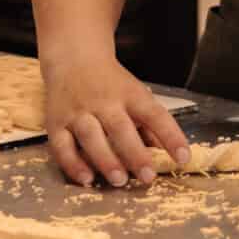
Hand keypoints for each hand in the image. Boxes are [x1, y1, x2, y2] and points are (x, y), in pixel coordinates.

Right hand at [40, 49, 190, 187]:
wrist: (74, 58)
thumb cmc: (111, 83)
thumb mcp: (136, 96)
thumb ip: (150, 125)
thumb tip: (168, 154)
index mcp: (131, 95)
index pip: (155, 115)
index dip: (171, 136)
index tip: (183, 158)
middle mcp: (104, 102)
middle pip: (121, 128)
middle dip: (135, 154)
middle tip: (148, 176)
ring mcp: (78, 112)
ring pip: (91, 136)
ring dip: (105, 160)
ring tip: (119, 180)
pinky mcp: (56, 123)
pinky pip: (62, 146)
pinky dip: (73, 164)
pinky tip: (85, 179)